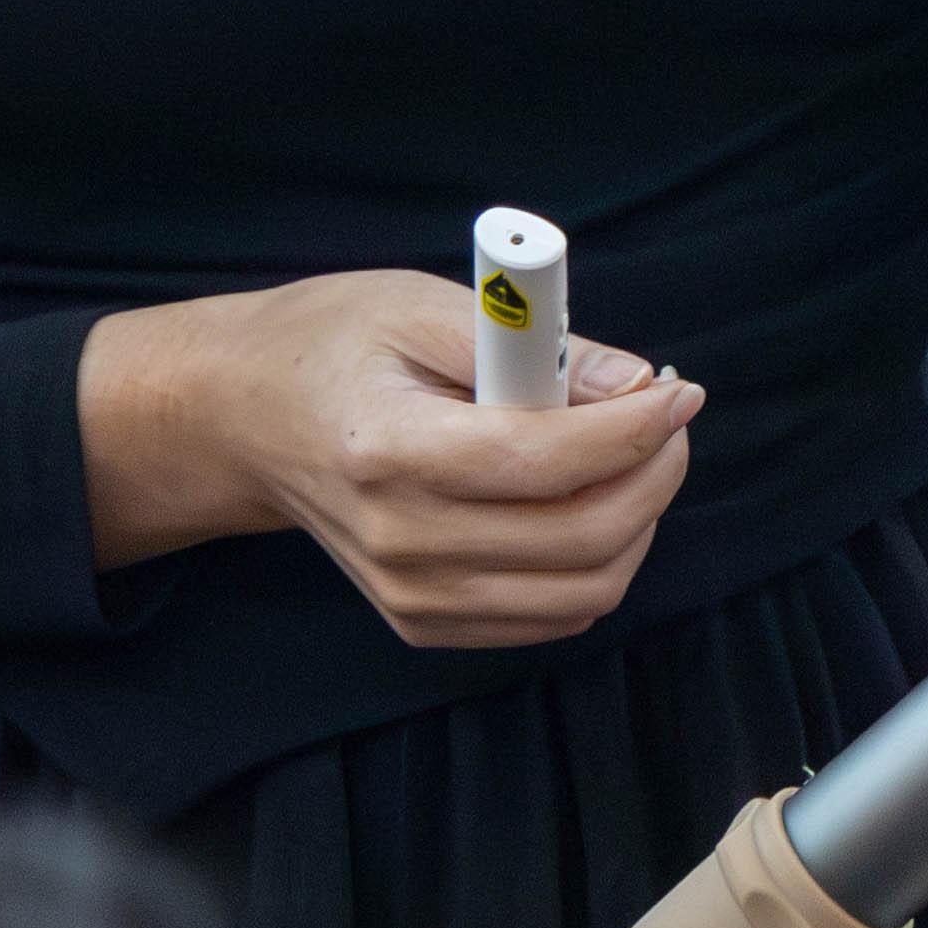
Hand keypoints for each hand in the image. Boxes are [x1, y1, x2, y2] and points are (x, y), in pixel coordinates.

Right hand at [80, 271, 699, 648]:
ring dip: (639, 524)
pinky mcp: (421, 622)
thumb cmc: (336, 345)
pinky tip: (589, 501)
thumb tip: (636, 382)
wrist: (247, 421)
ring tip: (635, 458)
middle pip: (579, 538)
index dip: (634, 429)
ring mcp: (408, 595)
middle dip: (655, 474)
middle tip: (668, 419)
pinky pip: (551, 617)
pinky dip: (598, 564)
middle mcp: (397, 541)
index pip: (543, 462)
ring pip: (582, 592)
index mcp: (388, 450)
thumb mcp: (425, 305)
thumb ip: (535, 342)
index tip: (680, 390)